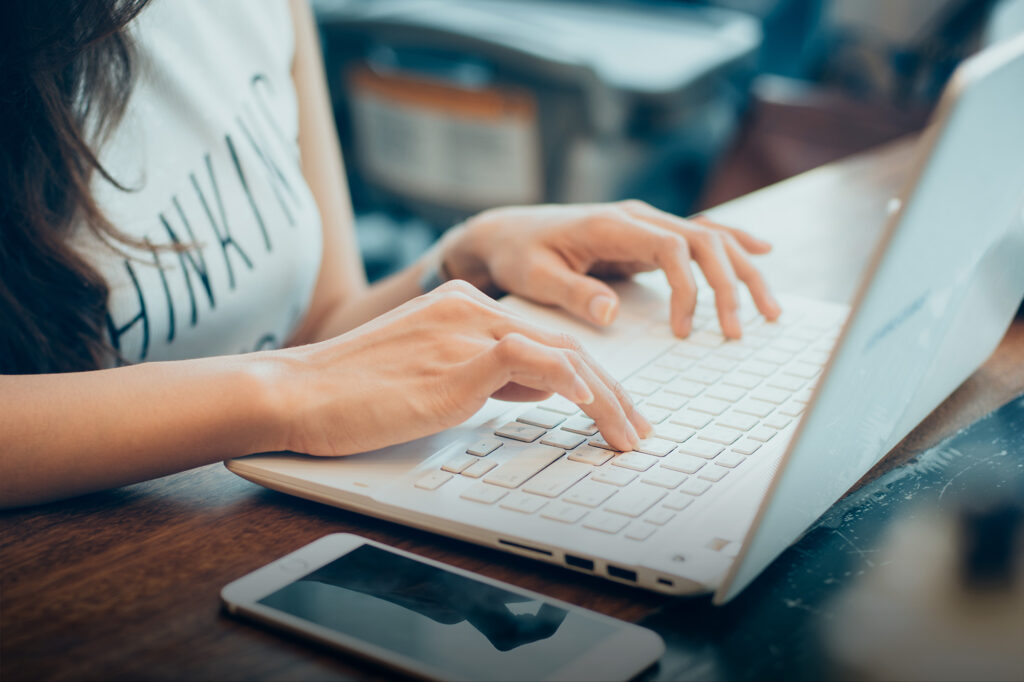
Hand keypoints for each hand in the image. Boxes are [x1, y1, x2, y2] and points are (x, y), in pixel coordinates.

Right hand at [266, 280, 650, 455]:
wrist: (297, 392)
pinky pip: (529, 362)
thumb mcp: (432, 376)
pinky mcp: (455, 362)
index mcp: (463, 306)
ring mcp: (463, 332)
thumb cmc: (354, 393)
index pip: (545, 340)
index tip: (614, 409)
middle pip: (563, 347)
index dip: (590, 378)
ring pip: (560, 356)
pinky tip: (593, 406)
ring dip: (605, 400)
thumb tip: (540, 387)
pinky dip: (569, 382)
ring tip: (628, 434)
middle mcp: (469, 309)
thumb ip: (486, 373)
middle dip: (612, 393)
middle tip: (637, 428)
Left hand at [440, 200, 780, 337]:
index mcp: (610, 225)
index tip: (685, 331)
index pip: (673, 247)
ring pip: (710, 238)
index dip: (689, 289)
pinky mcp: (645, 237)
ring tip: (770, 309)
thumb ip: (573, 293)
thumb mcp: (535, 278)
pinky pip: (698, 237)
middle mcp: (635, 217)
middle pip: (704, 241)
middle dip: (731, 284)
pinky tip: (763, 253)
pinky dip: (733, 245)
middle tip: (741, 330)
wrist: (506, 233)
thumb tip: (612, 312)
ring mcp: (644, 224)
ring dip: (743, 271)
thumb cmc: (518, 255)